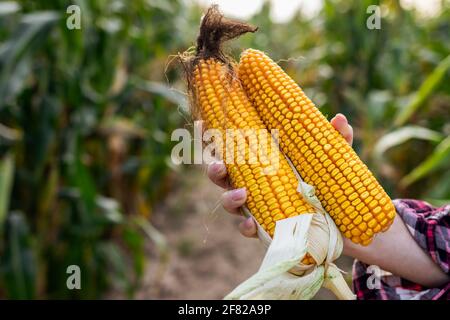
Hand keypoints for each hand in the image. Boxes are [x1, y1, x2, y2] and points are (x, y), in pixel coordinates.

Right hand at [207, 113, 352, 237]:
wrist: (346, 222)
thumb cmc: (331, 182)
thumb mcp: (335, 159)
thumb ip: (334, 139)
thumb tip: (338, 118)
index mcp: (261, 161)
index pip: (233, 149)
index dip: (216, 139)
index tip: (204, 127)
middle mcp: (253, 183)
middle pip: (223, 176)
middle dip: (214, 170)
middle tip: (220, 165)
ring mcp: (257, 207)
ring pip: (229, 203)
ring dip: (229, 198)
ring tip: (242, 195)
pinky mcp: (265, 228)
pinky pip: (246, 229)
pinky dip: (245, 227)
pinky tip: (251, 225)